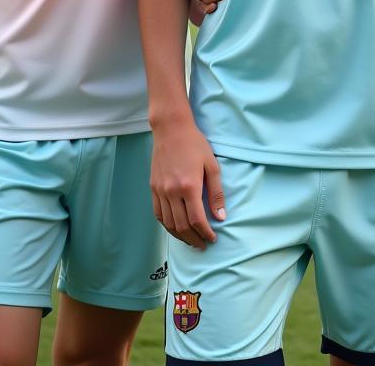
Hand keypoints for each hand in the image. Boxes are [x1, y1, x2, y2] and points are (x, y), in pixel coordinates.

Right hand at [150, 120, 225, 249]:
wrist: (171, 129)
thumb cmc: (195, 144)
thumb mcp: (212, 165)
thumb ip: (216, 193)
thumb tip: (221, 216)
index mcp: (189, 186)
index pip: (197, 220)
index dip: (205, 233)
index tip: (212, 239)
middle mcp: (172, 191)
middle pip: (182, 226)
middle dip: (194, 239)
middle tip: (203, 244)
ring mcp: (160, 190)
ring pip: (168, 223)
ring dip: (180, 236)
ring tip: (191, 241)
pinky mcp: (153, 188)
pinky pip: (158, 214)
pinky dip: (167, 225)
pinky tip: (175, 228)